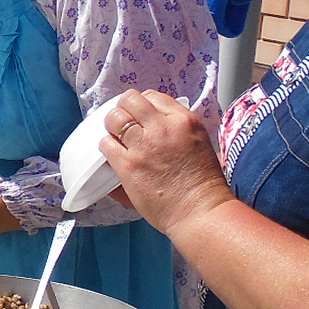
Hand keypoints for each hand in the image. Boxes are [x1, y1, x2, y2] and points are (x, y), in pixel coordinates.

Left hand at [98, 90, 234, 239]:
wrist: (201, 211)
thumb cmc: (203, 185)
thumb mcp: (198, 143)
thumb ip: (177, 130)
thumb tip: (155, 125)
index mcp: (184, 120)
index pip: (152, 96)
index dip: (141, 105)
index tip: (137, 115)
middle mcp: (163, 127)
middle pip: (130, 100)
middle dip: (122, 109)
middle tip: (122, 124)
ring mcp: (144, 145)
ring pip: (114, 118)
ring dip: (110, 127)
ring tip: (114, 138)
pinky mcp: (128, 165)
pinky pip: (106, 145)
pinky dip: (105, 148)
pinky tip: (112, 155)